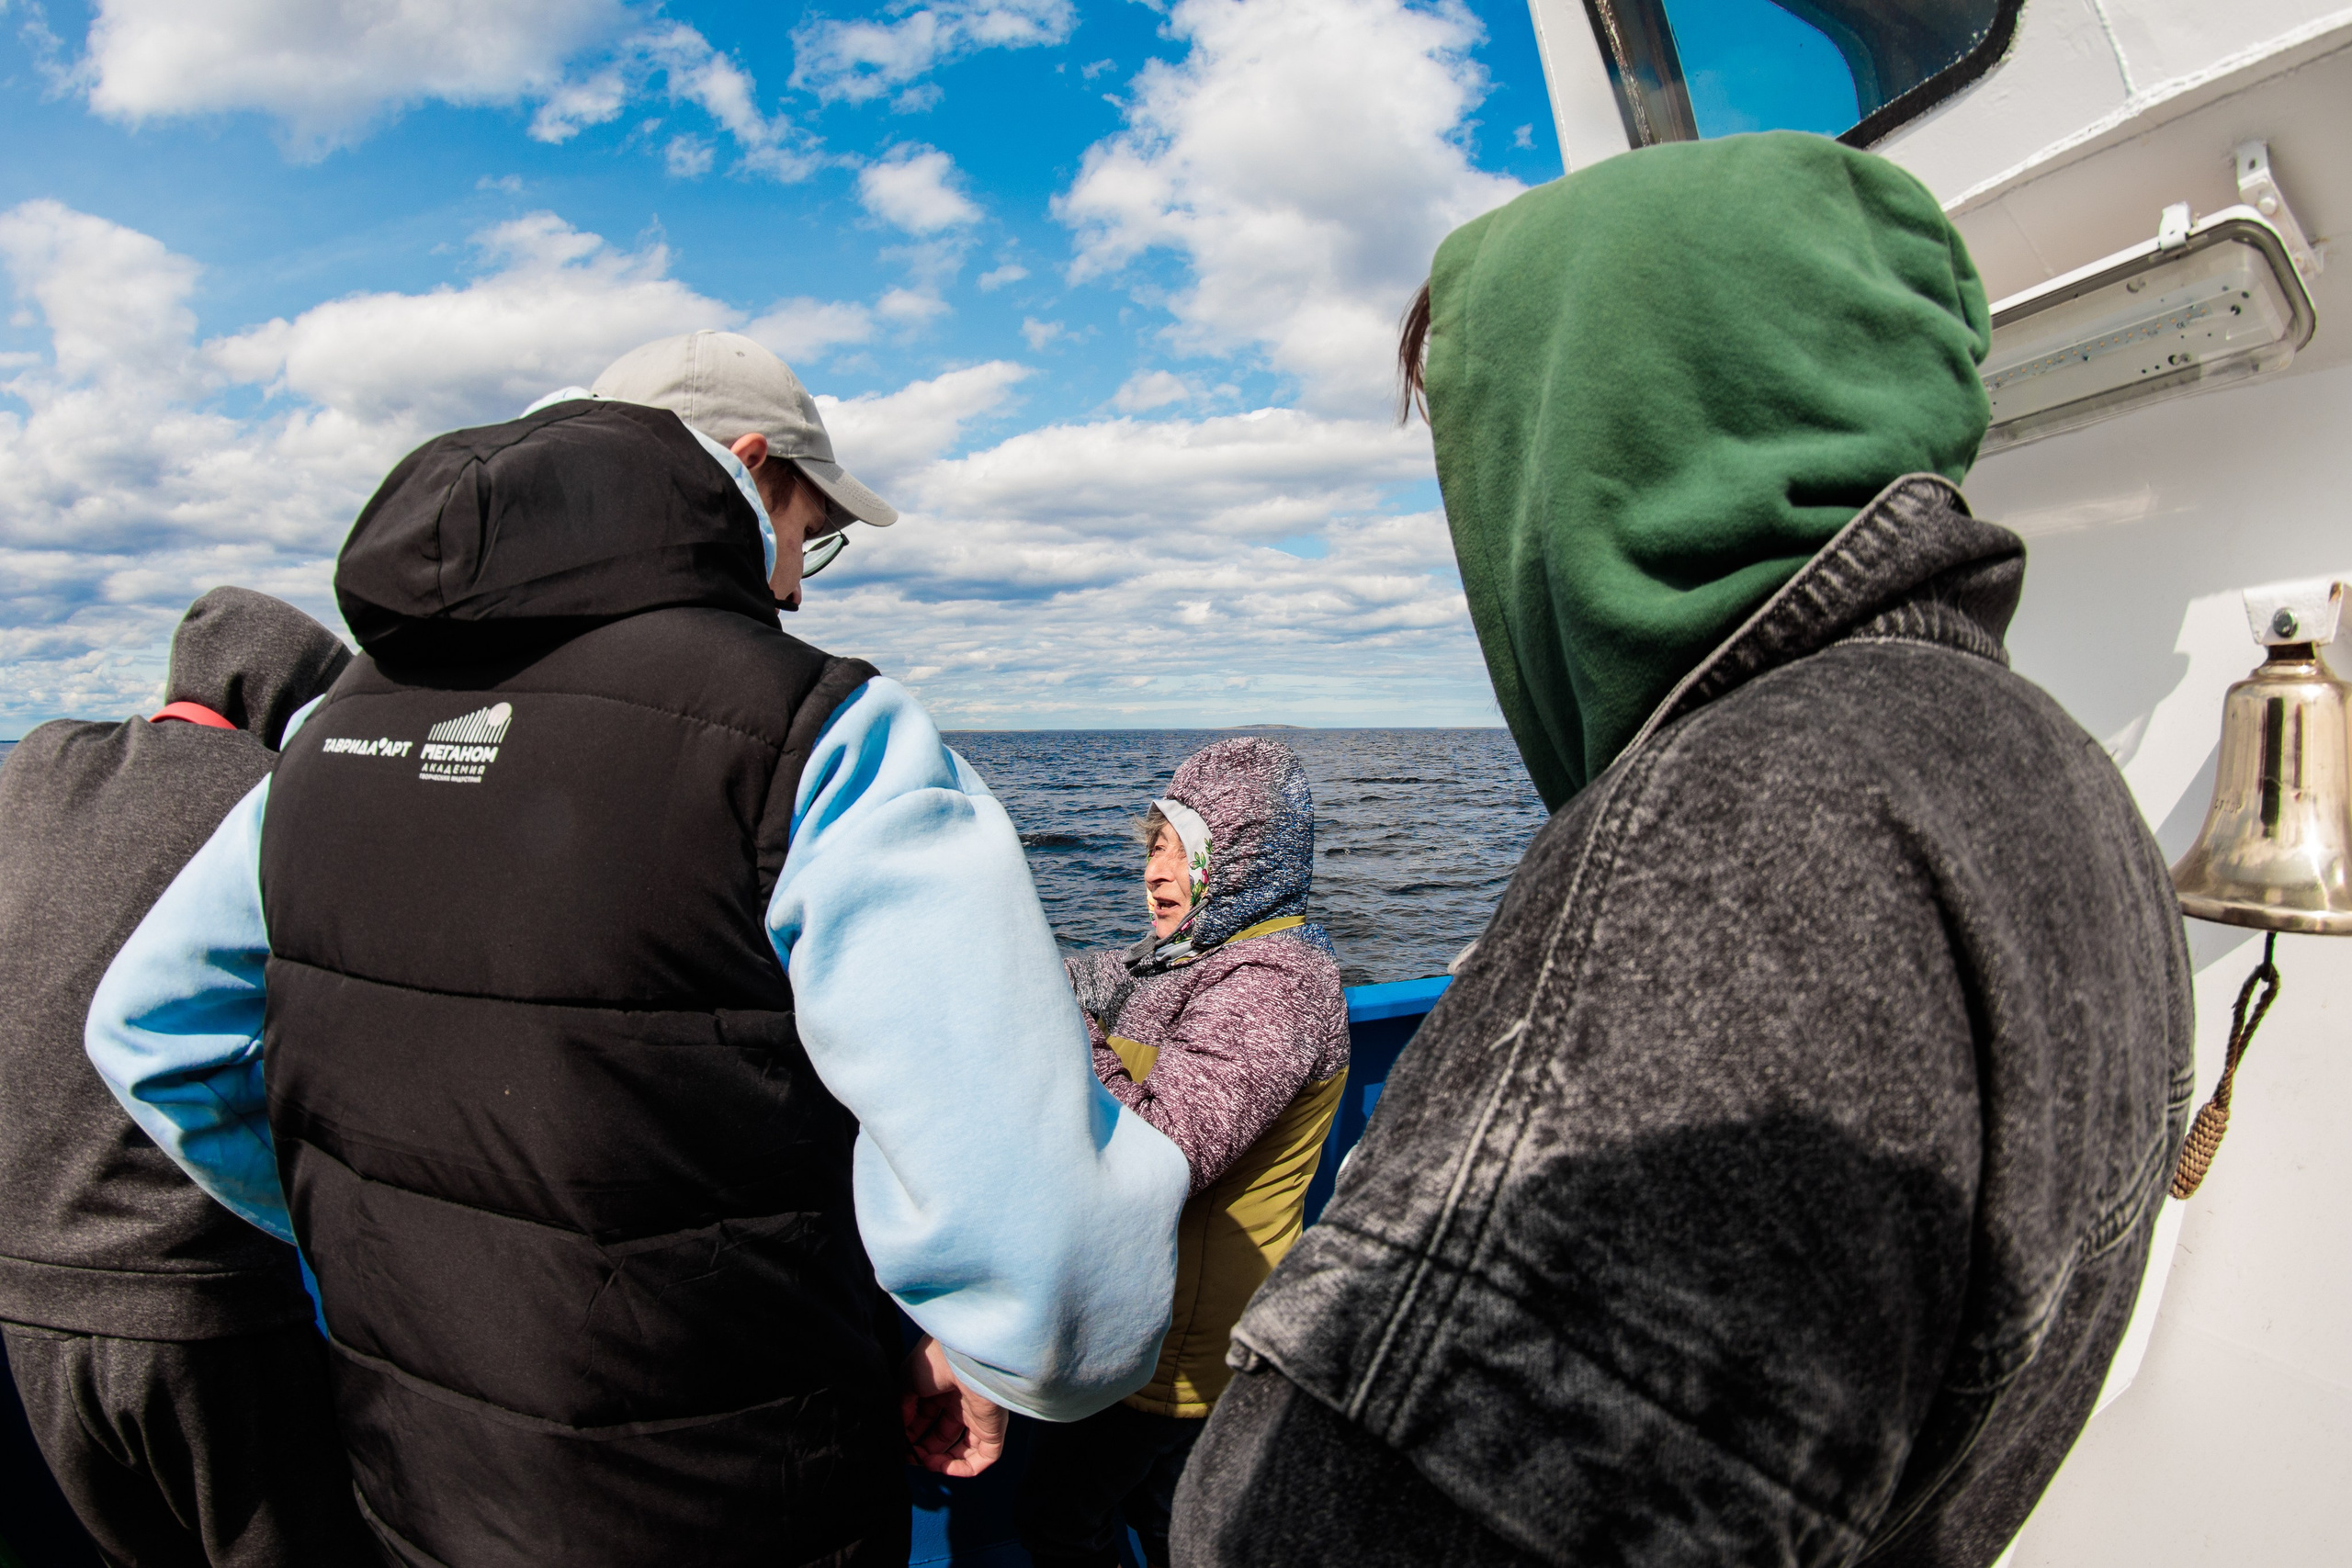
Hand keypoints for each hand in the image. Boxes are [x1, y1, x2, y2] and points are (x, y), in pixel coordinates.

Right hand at [901, 1335, 1007, 1476]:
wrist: (963, 1356)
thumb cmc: (934, 1361)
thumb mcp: (907, 1380)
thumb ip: (902, 1407)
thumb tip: (902, 1431)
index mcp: (943, 1387)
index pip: (927, 1418)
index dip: (912, 1434)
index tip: (899, 1444)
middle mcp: (962, 1402)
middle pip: (942, 1435)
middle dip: (924, 1449)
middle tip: (909, 1456)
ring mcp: (979, 1416)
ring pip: (963, 1449)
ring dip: (942, 1462)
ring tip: (924, 1462)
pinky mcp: (993, 1428)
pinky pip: (985, 1456)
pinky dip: (965, 1468)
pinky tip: (943, 1468)